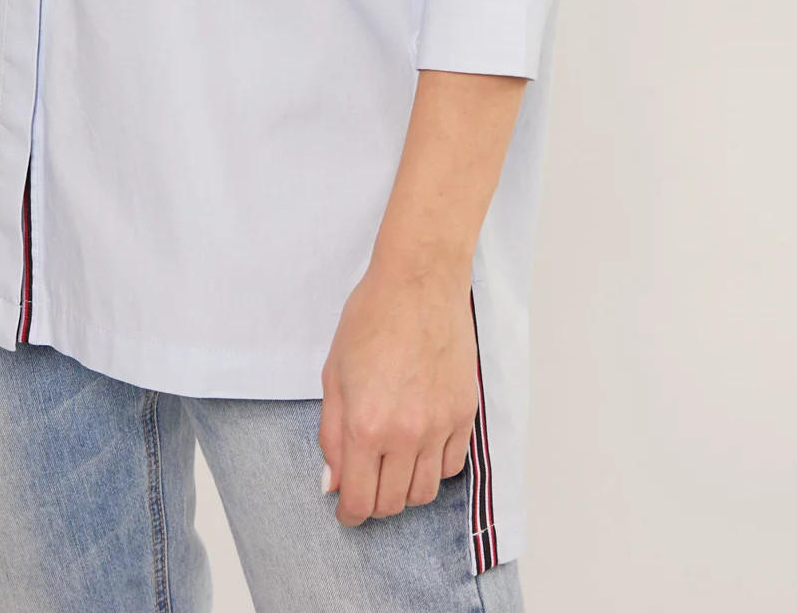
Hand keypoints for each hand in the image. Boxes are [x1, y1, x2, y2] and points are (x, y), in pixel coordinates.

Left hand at [317, 260, 476, 525]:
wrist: (418, 282)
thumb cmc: (370, 317)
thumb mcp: (334, 373)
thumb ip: (332, 433)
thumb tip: (333, 481)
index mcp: (366, 425)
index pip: (360, 501)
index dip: (349, 514)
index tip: (346, 510)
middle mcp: (406, 434)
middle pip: (394, 503)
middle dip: (375, 502)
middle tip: (366, 482)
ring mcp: (440, 425)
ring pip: (426, 492)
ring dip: (406, 489)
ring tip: (393, 466)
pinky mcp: (465, 413)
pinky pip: (453, 465)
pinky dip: (435, 467)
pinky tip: (421, 446)